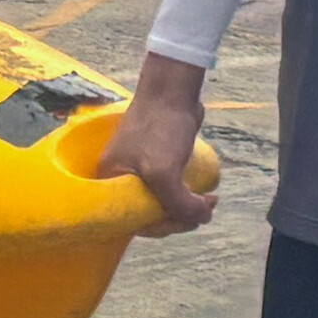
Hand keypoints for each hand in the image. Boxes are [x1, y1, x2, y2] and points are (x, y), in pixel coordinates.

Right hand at [97, 57, 217, 231]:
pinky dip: (185, 193)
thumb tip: (199, 218)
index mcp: (109, 181)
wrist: (171, 91)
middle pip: (148, 213)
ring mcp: (137, 167)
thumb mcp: (163, 172)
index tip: (189, 219)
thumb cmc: (160, 128)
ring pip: (161, 201)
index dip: (163, 226)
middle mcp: (119, 177)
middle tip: (205, 210)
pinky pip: (168, 187)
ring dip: (186, 206)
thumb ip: (177, 203)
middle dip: (179, 216)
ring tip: (208, 201)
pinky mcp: (155, 159)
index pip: (133, 220)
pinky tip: (201, 191)